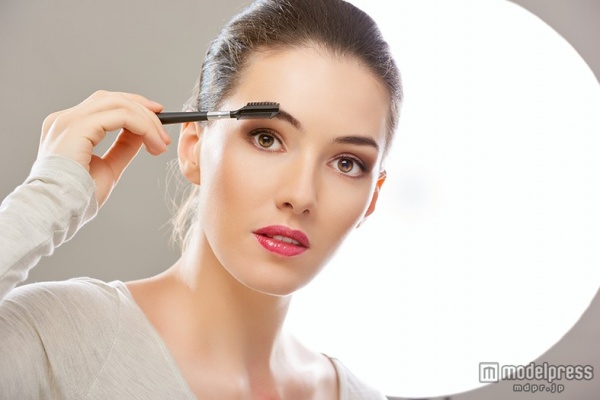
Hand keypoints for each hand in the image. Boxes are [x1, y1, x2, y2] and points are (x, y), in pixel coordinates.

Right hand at [38, 90, 170, 206]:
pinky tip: (153, 144)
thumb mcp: (108, 167)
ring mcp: (68, 120)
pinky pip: (120, 116)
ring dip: (147, 121)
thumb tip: (142, 134)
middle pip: (111, 99)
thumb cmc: (77, 198)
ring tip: (161, 143)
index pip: (103, 104)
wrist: (57, 212)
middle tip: (164, 132)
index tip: (157, 117)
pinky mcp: (77, 127)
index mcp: (68, 128)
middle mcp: (64, 119)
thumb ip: (123, 147)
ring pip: (118, 104)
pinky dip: (143, 127)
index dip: (133, 106)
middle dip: (144, 110)